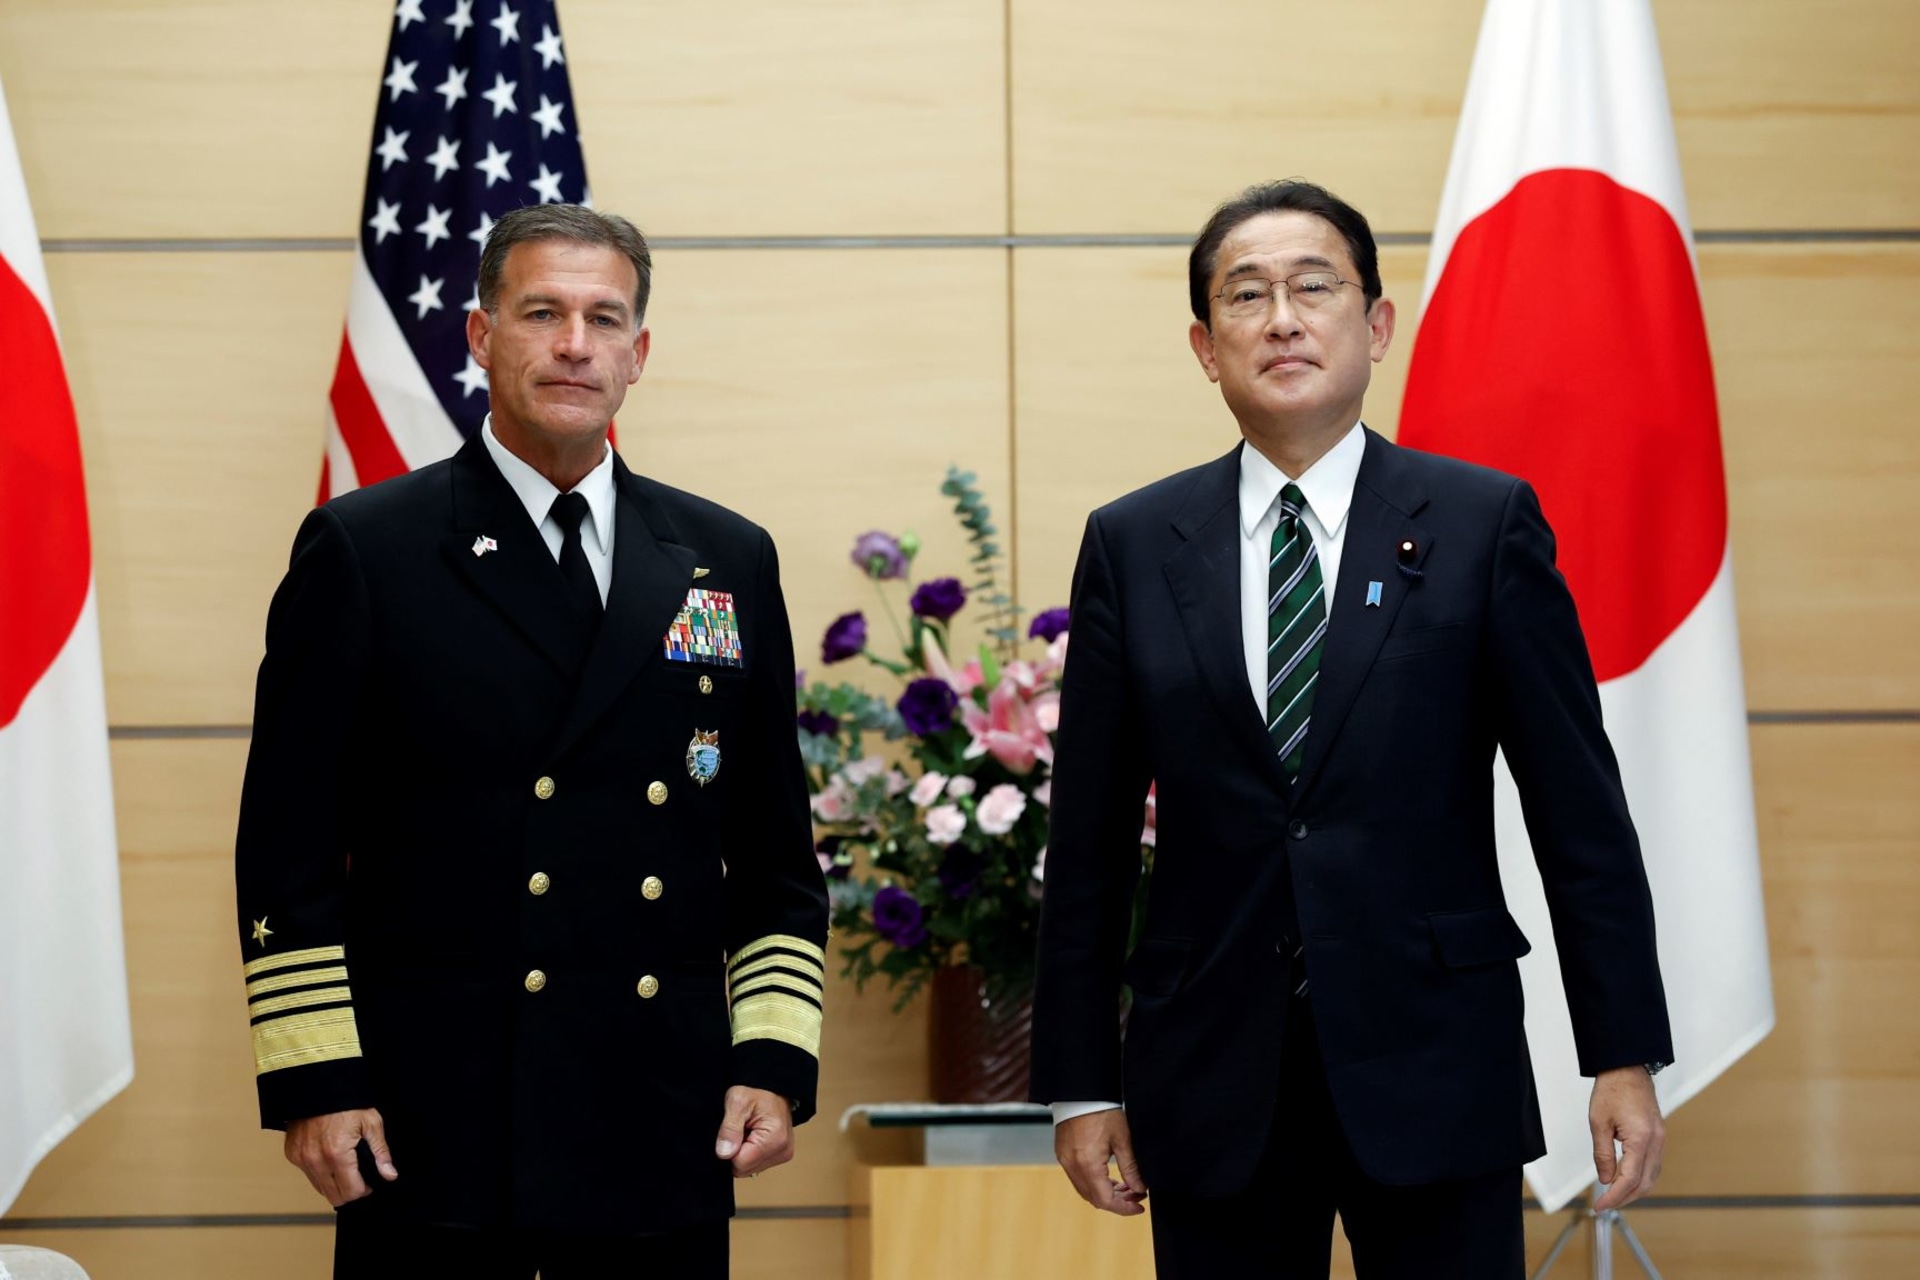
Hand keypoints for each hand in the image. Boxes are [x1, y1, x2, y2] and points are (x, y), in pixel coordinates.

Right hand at [283, 1108, 396, 1206]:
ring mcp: (301, 1158)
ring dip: (334, 1185)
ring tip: (346, 1170)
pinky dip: (320, 1173)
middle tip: (359, 1180)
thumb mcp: (371, 1123)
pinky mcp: (292, 1154)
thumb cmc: (347, 1102)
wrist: (318, 1086)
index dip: (364, 1190)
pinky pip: (308, 1174)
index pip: (351, 1191)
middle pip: (334, 1196)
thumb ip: (381, 1152)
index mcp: (337, 1154)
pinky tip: (330, 1160)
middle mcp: (315, 1160)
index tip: (369, 1184)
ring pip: (320, 1188)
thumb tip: (390, 1175)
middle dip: (349, 1192)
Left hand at [714, 1086, 794, 1178]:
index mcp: (775, 1139)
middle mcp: (783, 1151)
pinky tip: (754, 1135)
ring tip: (748, 1130)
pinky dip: (751, 1152)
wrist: (773, 1088)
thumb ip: (729, 1128)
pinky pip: (756, 1164)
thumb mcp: (737, 1101)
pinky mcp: (780, 1155)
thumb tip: (724, 1153)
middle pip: (744, 1169)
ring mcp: (783, 1155)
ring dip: (744, 1152)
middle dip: (737, 1151)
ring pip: (749, 1169)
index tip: (735, 1130)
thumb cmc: (757, 1091)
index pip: (739, 1164)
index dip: (730, 1148)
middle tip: (742, 1129)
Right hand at [1055, 1109, 1147, 1215]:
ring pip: (1086, 1190)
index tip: (1140, 1206)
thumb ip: (1131, 1168)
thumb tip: (1140, 1189)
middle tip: (1136, 1194)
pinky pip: (1078, 1179)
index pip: (1105, 1200)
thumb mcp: (1122, 1139)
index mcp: (1088, 1164)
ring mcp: (1065, 1161)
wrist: (1081, 1092)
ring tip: (1126, 1186)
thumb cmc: (1102, 1111)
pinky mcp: (1063, 1155)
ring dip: (1106, 1193)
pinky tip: (1109, 1177)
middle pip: (1094, 1199)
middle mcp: (1072, 1166)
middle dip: (1117, 1202)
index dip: (1124, 1208)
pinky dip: (1094, 1183)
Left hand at [1589, 1067, 1664, 1211]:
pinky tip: (1627, 1181)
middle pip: (1645, 1183)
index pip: (1630, 1178)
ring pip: (1652, 1177)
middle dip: (1625, 1198)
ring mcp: (1661, 1139)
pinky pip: (1653, 1165)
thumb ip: (1603, 1154)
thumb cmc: (1612, 1089)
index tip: (1601, 1206)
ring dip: (1634, 1190)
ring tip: (1614, 1197)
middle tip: (1605, 1205)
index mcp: (1641, 1138)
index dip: (1615, 1196)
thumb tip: (1606, 1180)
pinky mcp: (1659, 1137)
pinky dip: (1641, 1178)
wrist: (1627, 1068)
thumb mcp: (1598, 1123)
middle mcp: (1657, 1142)